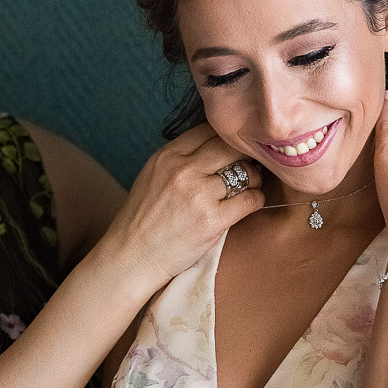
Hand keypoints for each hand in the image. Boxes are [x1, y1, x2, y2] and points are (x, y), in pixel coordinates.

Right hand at [94, 124, 263, 294]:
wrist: (131, 257)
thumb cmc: (143, 219)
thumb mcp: (152, 175)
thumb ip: (179, 159)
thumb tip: (215, 147)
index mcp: (167, 155)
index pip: (209, 130)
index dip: (227, 137)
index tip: (236, 146)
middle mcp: (183, 169)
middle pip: (229, 146)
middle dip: (245, 153)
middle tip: (252, 163)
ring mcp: (198, 194)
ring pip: (245, 172)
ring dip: (254, 178)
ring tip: (250, 185)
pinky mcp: (212, 220)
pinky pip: (249, 199)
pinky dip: (256, 199)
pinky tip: (250, 203)